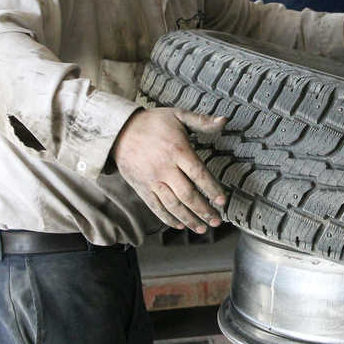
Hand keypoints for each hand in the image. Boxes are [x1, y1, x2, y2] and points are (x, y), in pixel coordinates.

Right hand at [112, 108, 226, 232]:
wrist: (118, 130)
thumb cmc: (152, 122)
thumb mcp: (177, 115)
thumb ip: (202, 121)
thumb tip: (224, 120)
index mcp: (177, 150)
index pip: (199, 174)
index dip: (212, 189)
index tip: (222, 201)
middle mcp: (165, 168)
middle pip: (188, 194)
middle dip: (204, 210)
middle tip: (216, 220)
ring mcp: (152, 180)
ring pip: (173, 205)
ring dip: (189, 219)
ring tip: (202, 228)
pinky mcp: (141, 187)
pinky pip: (156, 207)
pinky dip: (168, 218)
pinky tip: (180, 225)